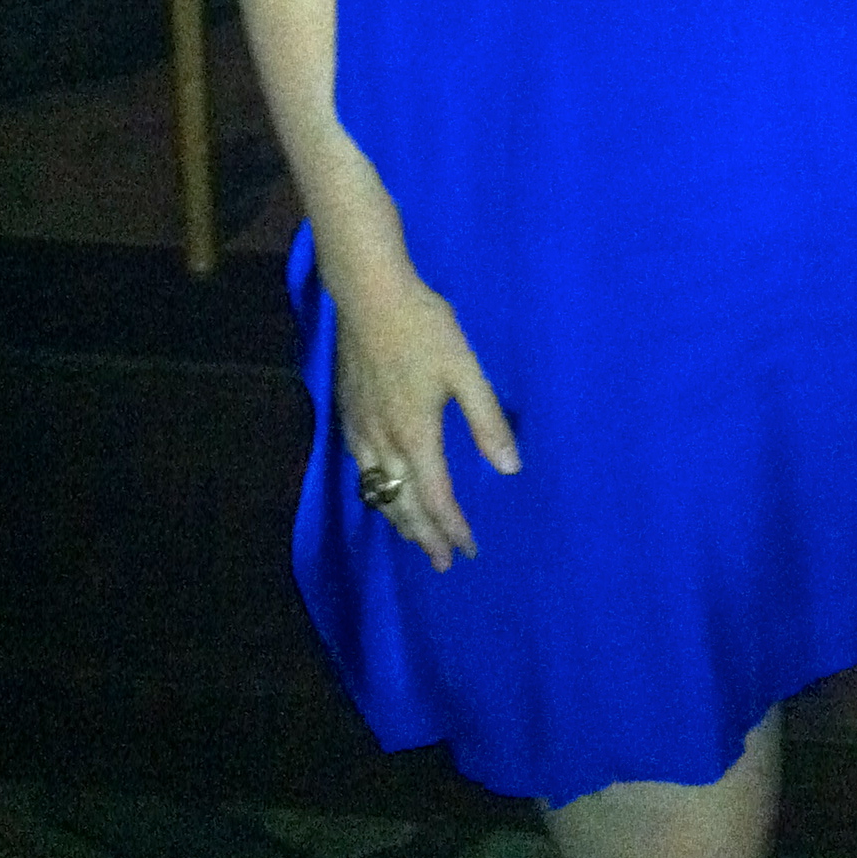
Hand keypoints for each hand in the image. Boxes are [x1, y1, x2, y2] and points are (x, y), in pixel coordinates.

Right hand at [334, 263, 519, 569]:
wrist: (369, 295)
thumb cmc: (424, 329)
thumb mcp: (466, 370)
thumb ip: (487, 420)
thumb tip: (510, 468)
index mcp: (416, 437)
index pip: (436, 499)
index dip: (452, 528)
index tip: (468, 550)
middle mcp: (383, 444)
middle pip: (402, 506)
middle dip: (424, 537)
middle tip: (442, 562)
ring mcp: (360, 432)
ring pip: (377, 493)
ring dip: (398, 520)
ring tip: (416, 536)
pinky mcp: (346, 416)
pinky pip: (361, 472)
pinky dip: (376, 494)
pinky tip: (383, 489)